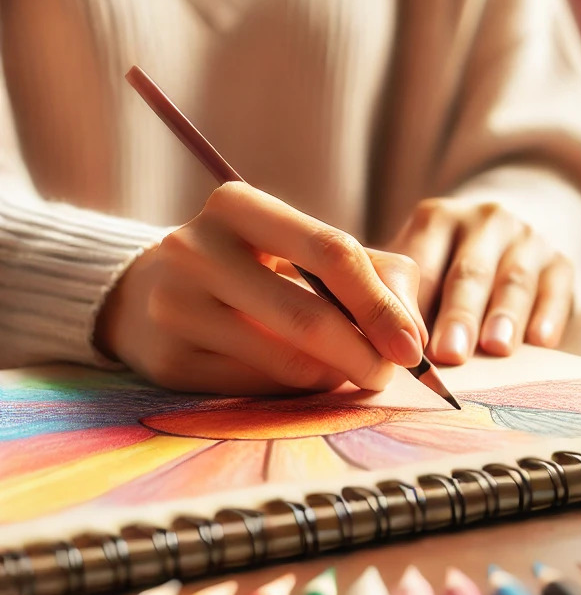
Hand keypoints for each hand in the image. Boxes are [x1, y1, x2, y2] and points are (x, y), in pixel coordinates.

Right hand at [95, 182, 426, 394]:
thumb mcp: (305, 247)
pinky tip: (303, 377)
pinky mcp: (168, 359)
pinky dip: (295, 389)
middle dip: (364, 353)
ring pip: (285, 361)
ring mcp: (175, 305)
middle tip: (390, 375)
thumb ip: (375, 274)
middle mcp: (196, 248)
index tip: (413, 347)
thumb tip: (415, 336)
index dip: (381, 304)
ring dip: (334, 376)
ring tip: (350, 371)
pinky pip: (256, 388)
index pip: (331, 252)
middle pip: (308, 315)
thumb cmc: (254, 265)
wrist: (151, 291)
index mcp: (238, 205)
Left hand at [388, 199, 572, 363]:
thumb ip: (396, 297)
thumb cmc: (450, 263)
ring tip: (495, 348)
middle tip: (447, 353)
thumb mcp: (421, 261)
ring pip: (514, 279)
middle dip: (458, 313)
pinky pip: (556, 287)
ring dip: (504, 316)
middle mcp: (484, 221)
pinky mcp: (561, 260)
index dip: (410, 307)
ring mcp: (527, 238)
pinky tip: (540, 341)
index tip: (400, 346)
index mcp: (437, 220)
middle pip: (468, 272)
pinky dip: (548, 315)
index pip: (420, 266)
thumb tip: (364, 353)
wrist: (519, 227)